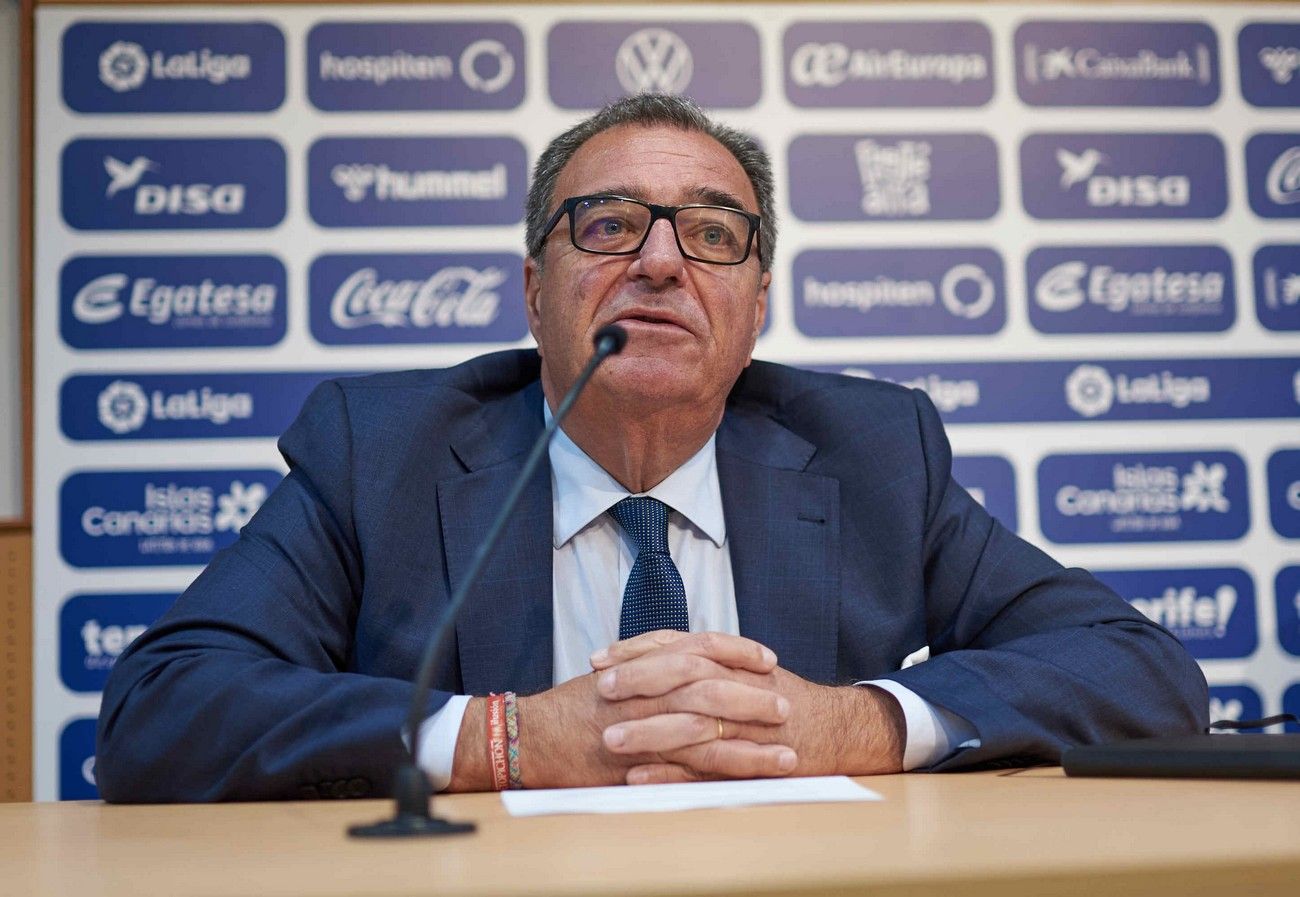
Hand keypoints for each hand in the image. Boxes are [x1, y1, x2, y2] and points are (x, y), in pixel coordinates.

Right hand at [447, 633, 797, 790]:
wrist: (527, 738)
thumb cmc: (567, 708)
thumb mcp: (609, 672)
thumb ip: (647, 663)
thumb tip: (683, 657)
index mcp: (642, 664)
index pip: (698, 647)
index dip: (735, 650)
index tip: (765, 656)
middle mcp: (645, 691)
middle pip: (710, 685)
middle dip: (752, 693)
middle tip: (785, 699)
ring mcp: (643, 728)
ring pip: (708, 728)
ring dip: (752, 738)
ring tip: (788, 748)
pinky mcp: (639, 763)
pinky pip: (691, 768)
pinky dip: (726, 771)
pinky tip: (754, 778)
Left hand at [591, 630, 905, 784]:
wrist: (838, 728)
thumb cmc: (784, 699)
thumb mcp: (745, 670)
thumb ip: (706, 661)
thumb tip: (657, 656)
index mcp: (729, 661)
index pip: (676, 646)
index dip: (636, 650)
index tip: (600, 658)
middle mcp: (735, 684)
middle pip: (680, 675)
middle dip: (637, 680)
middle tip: (600, 688)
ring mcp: (743, 724)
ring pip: (688, 722)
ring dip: (647, 731)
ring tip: (608, 739)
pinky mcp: (749, 760)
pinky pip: (704, 767)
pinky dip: (670, 772)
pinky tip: (638, 776)